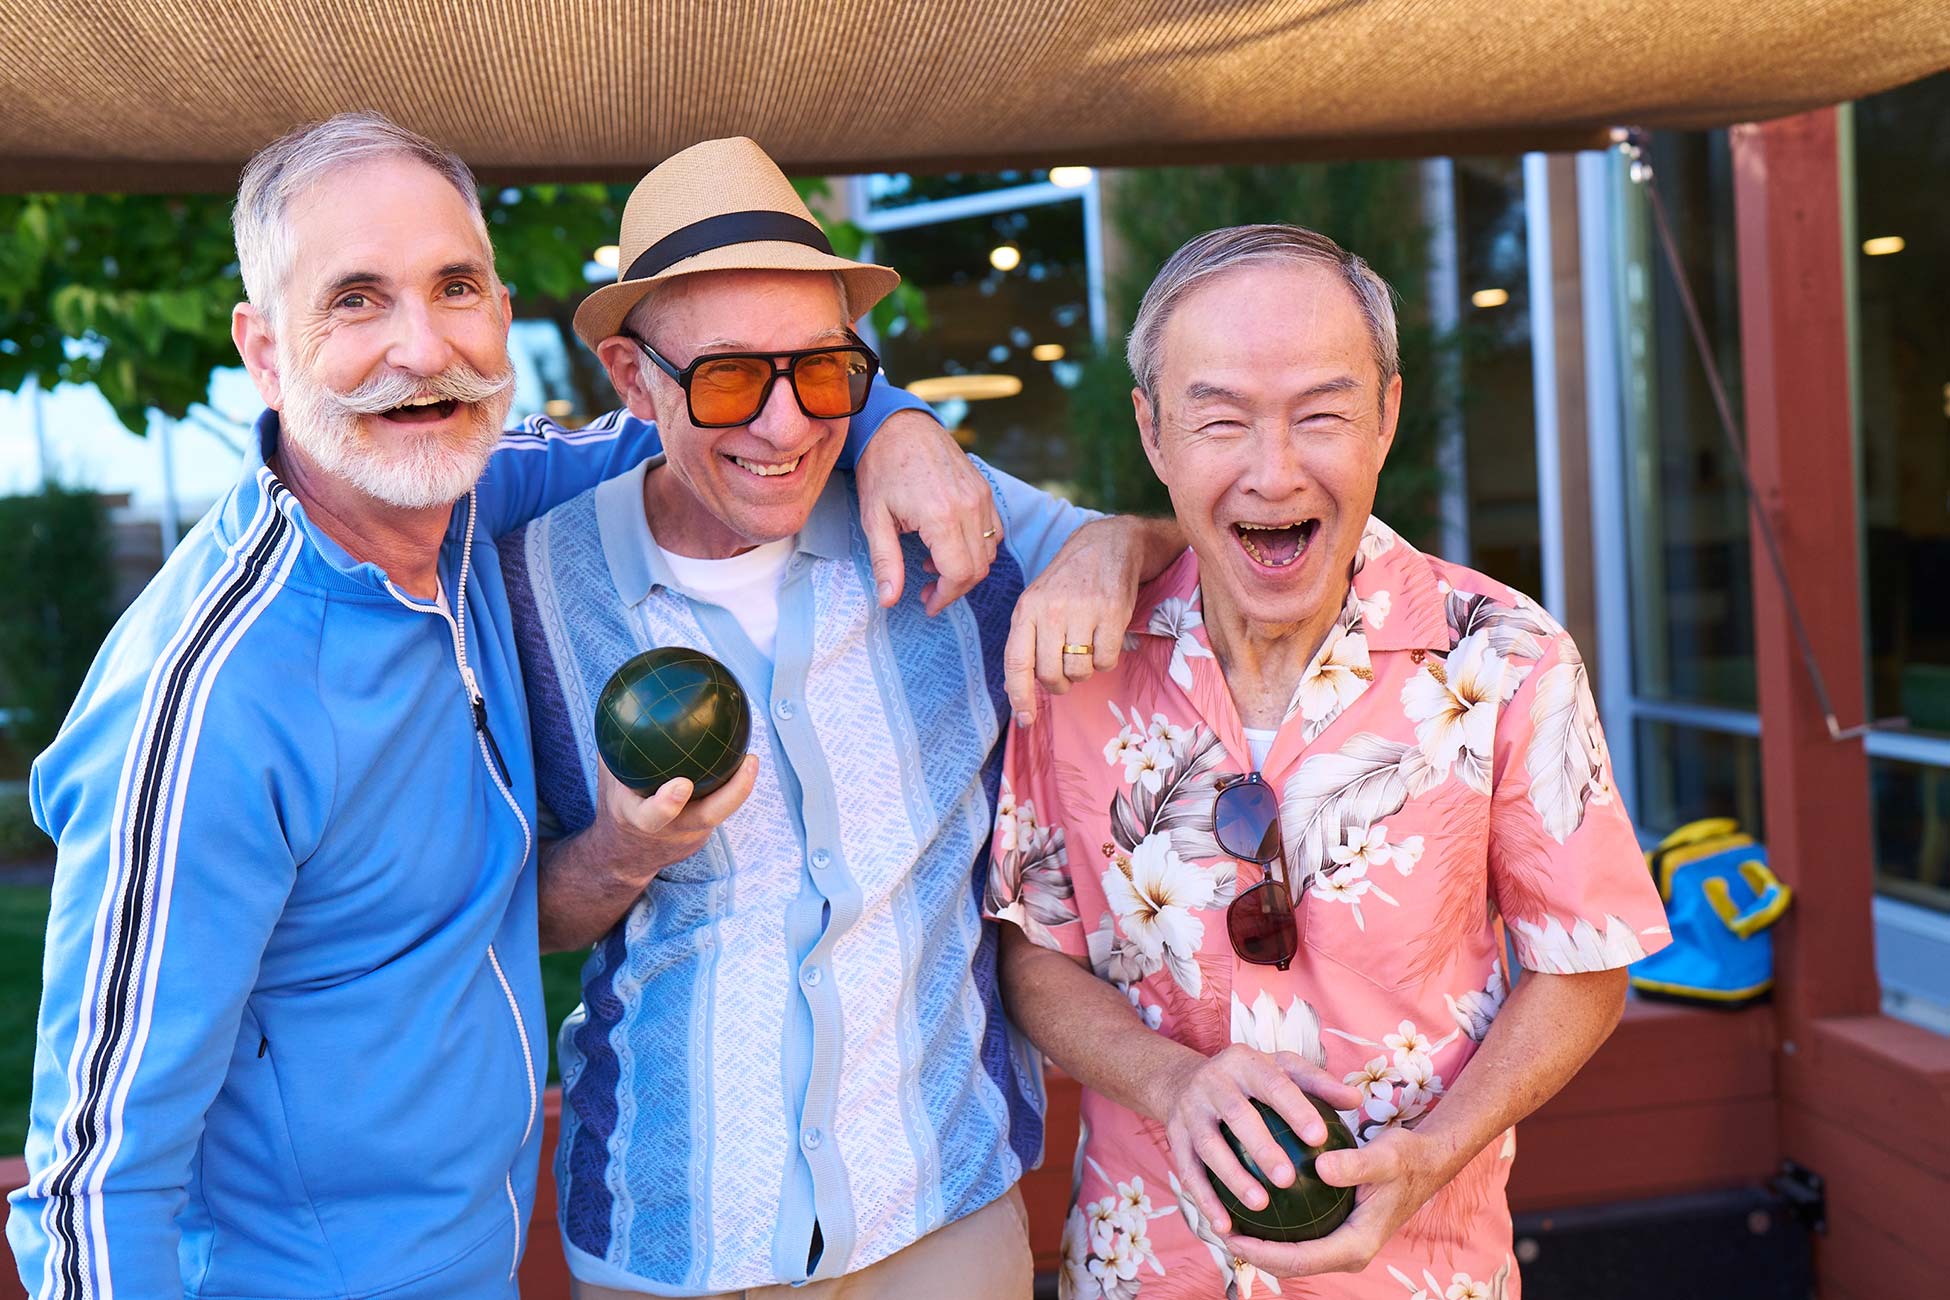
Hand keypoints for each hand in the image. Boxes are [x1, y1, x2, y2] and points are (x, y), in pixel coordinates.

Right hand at [588, 754, 758, 888]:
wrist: (624, 855)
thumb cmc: (618, 806)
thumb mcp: (608, 782)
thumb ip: (613, 748)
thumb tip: (616, 698)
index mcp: (638, 819)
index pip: (651, 817)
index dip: (667, 804)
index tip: (682, 785)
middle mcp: (669, 830)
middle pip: (707, 818)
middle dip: (732, 794)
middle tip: (750, 760)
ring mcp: (690, 834)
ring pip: (722, 813)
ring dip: (741, 786)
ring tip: (752, 757)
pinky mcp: (703, 833)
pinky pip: (720, 807)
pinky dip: (733, 786)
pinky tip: (743, 759)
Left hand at [855, 409, 1000, 614]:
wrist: (899, 424)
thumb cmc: (881, 466)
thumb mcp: (874, 518)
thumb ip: (885, 562)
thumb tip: (889, 600)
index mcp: (941, 516)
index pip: (959, 574)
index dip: (945, 597)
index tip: (928, 603)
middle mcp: (968, 507)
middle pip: (978, 568)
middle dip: (954, 588)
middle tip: (928, 591)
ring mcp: (981, 496)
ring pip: (990, 552)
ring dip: (966, 568)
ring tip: (934, 565)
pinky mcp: (985, 489)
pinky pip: (994, 531)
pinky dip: (978, 547)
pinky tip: (949, 544)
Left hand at [1003, 516, 1145, 725]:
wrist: (1107, 545)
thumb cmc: (1067, 583)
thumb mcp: (1036, 604)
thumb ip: (1025, 642)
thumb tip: (1016, 691)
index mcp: (1026, 610)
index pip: (1016, 662)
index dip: (1020, 696)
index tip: (1026, 720)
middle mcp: (1051, 611)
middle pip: (1050, 674)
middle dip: (1059, 684)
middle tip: (1065, 672)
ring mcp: (1082, 611)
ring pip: (1079, 671)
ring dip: (1083, 671)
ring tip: (1085, 647)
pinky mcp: (1112, 613)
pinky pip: (1105, 661)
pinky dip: (1105, 660)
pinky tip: (1103, 638)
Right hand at [1151, 1044, 1366, 1238]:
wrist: (1183, 1081)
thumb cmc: (1250, 1081)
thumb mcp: (1282, 1068)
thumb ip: (1318, 1084)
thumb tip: (1356, 1099)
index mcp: (1244, 1062)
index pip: (1273, 1084)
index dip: (1295, 1110)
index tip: (1318, 1138)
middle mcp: (1213, 1082)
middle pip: (1237, 1115)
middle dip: (1260, 1147)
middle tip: (1288, 1179)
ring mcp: (1190, 1110)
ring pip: (1209, 1146)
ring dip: (1232, 1177)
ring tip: (1260, 1205)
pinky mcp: (1175, 1138)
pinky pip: (1188, 1171)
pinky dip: (1205, 1199)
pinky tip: (1225, 1225)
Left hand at [1223, 1126, 1456, 1278]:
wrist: (1425, 1163)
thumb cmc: (1406, 1159)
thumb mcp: (1386, 1157)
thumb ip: (1355, 1165)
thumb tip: (1321, 1169)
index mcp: (1357, 1245)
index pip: (1301, 1260)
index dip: (1263, 1253)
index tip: (1232, 1235)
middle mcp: (1348, 1252)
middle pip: (1290, 1265)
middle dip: (1253, 1253)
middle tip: (1218, 1229)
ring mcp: (1342, 1245)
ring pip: (1292, 1255)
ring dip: (1260, 1243)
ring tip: (1224, 1219)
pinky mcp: (1337, 1232)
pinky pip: (1299, 1237)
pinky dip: (1274, 1226)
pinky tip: (1249, 1200)